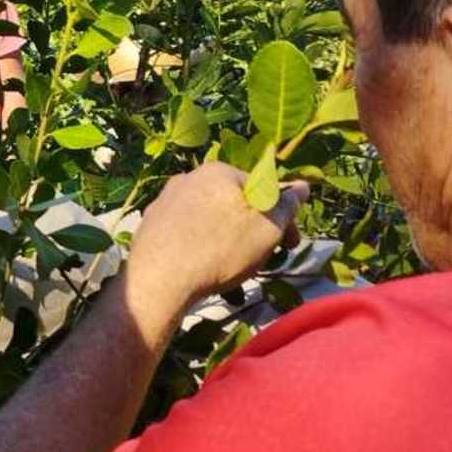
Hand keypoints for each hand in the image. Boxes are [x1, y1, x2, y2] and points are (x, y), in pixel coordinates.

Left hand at [127, 162, 309, 308]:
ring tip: (232, 270)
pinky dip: (200, 247)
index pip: (263, 190)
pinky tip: (203, 269)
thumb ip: (285, 206)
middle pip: (233, 204)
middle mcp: (188, 178)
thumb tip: (301, 186)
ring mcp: (164, 201)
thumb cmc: (220, 250)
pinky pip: (186, 232)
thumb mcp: (266, 229)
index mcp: (218, 172)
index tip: (290, 246)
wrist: (158, 280)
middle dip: (253, 230)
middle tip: (262, 260)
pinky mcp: (150, 225)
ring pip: (209, 219)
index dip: (283, 220)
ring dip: (226, 240)